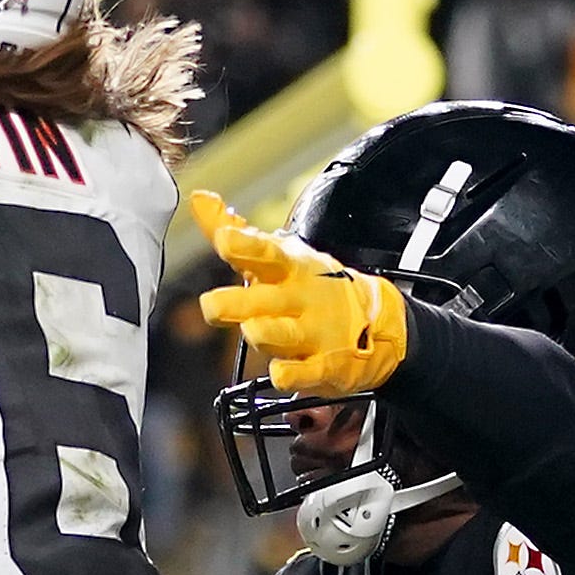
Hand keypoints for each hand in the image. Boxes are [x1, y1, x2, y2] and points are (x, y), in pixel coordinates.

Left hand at [192, 189, 411, 397]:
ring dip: (268, 333)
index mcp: (287, 269)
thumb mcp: (278, 257)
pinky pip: (310, 371)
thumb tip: (200, 199)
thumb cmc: (312, 287)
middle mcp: (298, 298)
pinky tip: (280, 375)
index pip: (264, 252)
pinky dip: (295, 375)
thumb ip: (236, 233)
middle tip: (211, 305)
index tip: (224, 238)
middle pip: (265, 299)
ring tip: (251, 331)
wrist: (375, 321)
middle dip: (238, 302)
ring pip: (286, 334)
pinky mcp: (327, 365)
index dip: (244, 245)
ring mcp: (314, 332)